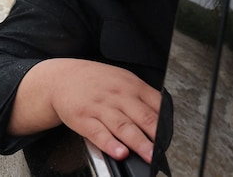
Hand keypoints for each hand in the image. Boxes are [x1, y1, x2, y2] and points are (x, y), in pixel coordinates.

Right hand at [8, 58, 161, 162]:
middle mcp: (117, 96)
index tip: (172, 139)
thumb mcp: (121, 80)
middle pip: (142, 117)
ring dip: (138, 142)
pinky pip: (98, 133)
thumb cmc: (94, 81)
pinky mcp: (83, 119)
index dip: (166, 124)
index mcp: (131, 86)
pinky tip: (118, 152)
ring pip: (123, 126)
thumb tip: (164, 116)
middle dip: (156, 136)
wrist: (61, 77)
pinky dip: (109, 143)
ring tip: (148, 155)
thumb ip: (143, 96)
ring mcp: (100, 107)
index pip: (155, 105)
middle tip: (165, 151)